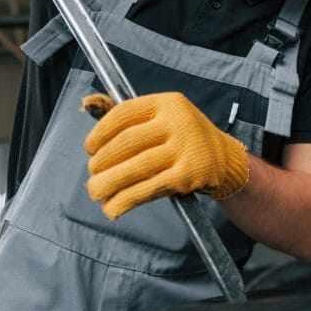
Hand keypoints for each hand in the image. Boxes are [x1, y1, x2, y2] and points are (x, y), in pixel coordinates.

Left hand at [83, 92, 250, 219]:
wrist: (224, 160)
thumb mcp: (161, 118)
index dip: (100, 132)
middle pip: (128, 142)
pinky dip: (126, 200)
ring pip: (136, 167)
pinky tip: (113, 207)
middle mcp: (179, 122)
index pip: (124, 114)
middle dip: (102, 162)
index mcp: (168, 103)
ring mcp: (186, 148)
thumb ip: (127, 116)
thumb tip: (87, 103)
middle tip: (93, 174)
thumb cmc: (182, 139)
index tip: (89, 149)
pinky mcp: (189, 175)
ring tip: (95, 192)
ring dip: (109, 183)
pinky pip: (149, 188)